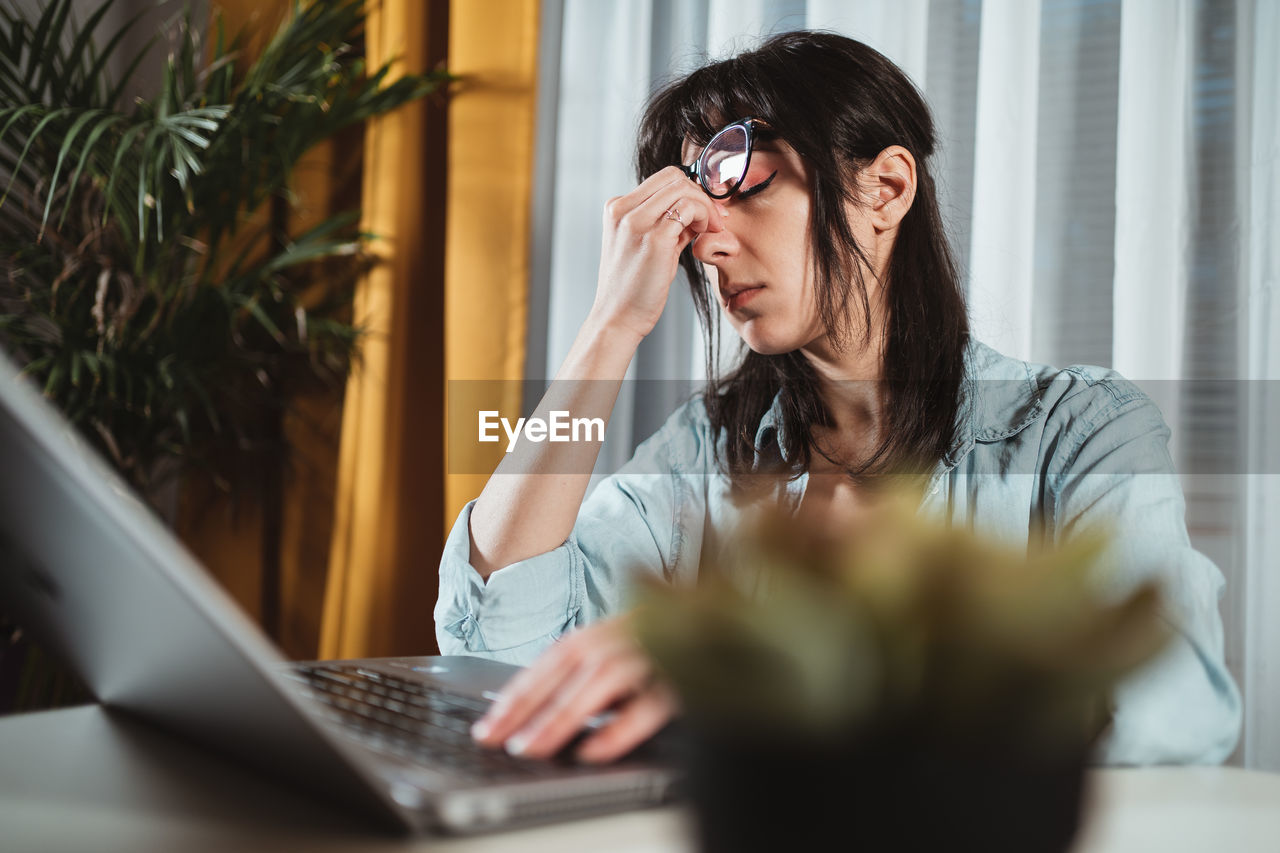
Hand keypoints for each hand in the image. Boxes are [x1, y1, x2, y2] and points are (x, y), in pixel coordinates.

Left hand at [469, 615, 678, 763]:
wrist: (723, 622)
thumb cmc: (662, 642)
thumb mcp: (618, 650)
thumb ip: (583, 673)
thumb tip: (534, 710)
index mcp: (604, 631)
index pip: (552, 661)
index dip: (517, 692)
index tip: (488, 725)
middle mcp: (625, 634)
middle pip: (570, 668)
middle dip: (530, 706)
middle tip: (502, 740)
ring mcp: (655, 651)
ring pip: (602, 681)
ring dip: (564, 715)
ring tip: (535, 746)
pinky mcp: (685, 676)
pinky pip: (650, 704)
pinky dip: (620, 728)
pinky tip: (594, 751)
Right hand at [589, 166, 725, 342]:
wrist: (618, 318)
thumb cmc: (634, 288)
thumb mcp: (647, 247)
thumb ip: (668, 224)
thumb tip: (696, 210)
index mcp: (616, 208)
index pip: (662, 179)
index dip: (689, 191)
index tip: (704, 212)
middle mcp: (622, 210)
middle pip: (674, 177)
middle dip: (701, 195)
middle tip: (715, 220)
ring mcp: (635, 222)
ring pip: (682, 189)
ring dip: (705, 206)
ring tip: (711, 230)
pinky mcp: (654, 239)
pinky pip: (688, 209)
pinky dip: (704, 218)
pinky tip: (706, 236)